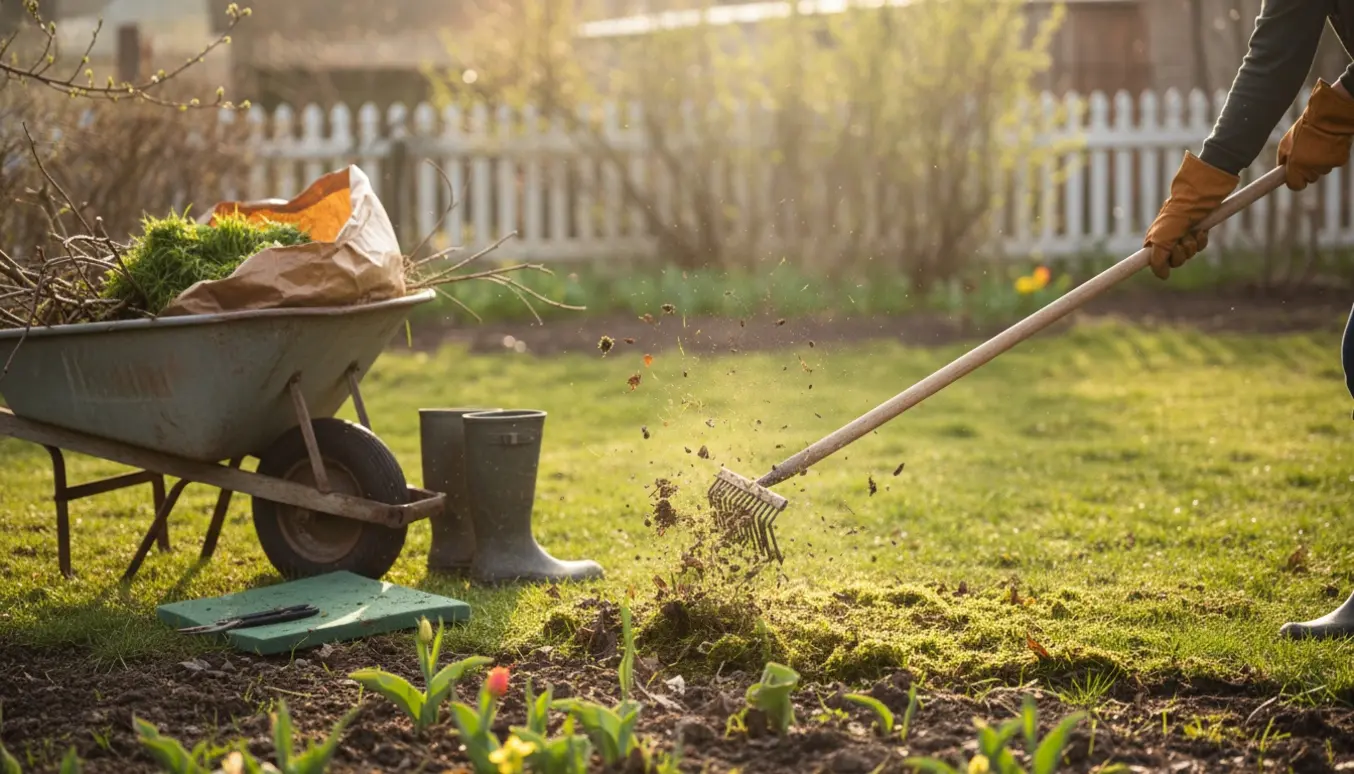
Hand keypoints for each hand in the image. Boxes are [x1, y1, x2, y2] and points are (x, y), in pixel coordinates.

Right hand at [1143, 152, 1238, 279]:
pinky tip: (1200, 230)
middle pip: (1175, 261)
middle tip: (1180, 242)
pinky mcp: (1197, 232)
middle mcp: (1168, 239)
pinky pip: (1200, 247)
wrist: (1196, 198)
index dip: (1160, 266)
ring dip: (1191, 245)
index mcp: (1155, 241)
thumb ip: (1157, 261)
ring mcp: (1183, 236)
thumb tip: (1162, 276)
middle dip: (1180, 254)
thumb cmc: (1175, 217)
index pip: (1155, 262)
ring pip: (1189, 255)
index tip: (1163, 272)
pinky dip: (1201, 240)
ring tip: (1191, 232)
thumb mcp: (1160, 241)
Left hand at [1278, 79, 1353, 190]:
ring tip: (1319, 145)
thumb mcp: (1285, 144)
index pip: (1296, 186)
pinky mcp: (1340, 161)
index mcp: (1295, 167)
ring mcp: (1326, 166)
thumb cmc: (1305, 129)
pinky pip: (1333, 163)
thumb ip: (1283, 160)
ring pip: (1322, 170)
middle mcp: (1311, 169)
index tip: (1295, 175)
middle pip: (1310, 179)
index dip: (1295, 180)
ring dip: (1320, 162)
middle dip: (1308, 169)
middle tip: (1308, 153)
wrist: (1328, 117)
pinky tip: (1330, 144)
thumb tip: (1282, 170)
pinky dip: (1332, 156)